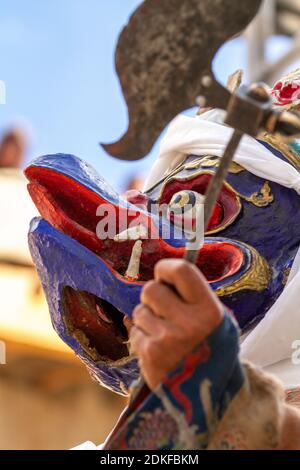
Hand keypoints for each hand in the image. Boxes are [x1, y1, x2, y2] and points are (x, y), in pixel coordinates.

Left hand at [129, 259, 223, 389]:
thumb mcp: (214, 321)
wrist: (206, 396)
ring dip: (147, 320)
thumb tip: (161, 274)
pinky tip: (158, 351)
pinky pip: (134, 332)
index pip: (181, 270)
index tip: (163, 275)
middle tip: (163, 310)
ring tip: (165, 336)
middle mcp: (189, 323)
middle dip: (152, 297)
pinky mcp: (149, 355)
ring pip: (139, 311)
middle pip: (151, 289)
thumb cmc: (208, 349)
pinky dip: (142, 339)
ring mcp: (167, 340)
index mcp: (209, 311)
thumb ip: (192, 296)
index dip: (167, 268)